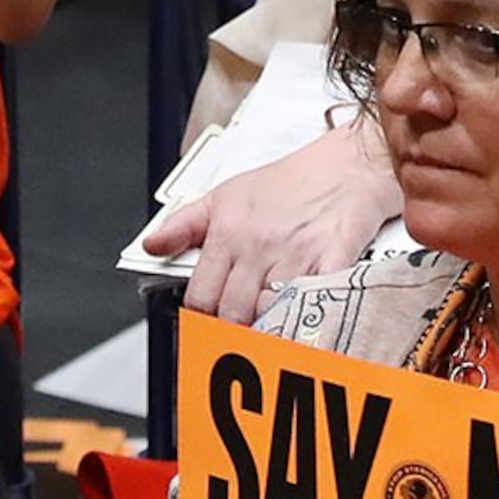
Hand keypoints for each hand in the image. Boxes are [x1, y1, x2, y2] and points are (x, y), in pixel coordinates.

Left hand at [140, 120, 400, 318]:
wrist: (346, 164)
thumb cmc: (288, 182)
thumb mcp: (225, 194)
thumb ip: (184, 224)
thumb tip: (151, 246)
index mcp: (228, 232)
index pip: (201, 296)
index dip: (201, 318)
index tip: (208, 324)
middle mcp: (258, 246)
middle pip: (232, 314)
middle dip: (234, 330)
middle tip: (240, 333)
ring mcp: (295, 256)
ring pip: (269, 316)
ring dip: (268, 328)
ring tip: (270, 327)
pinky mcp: (333, 263)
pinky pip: (314, 306)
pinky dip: (308, 322)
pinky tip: (304, 324)